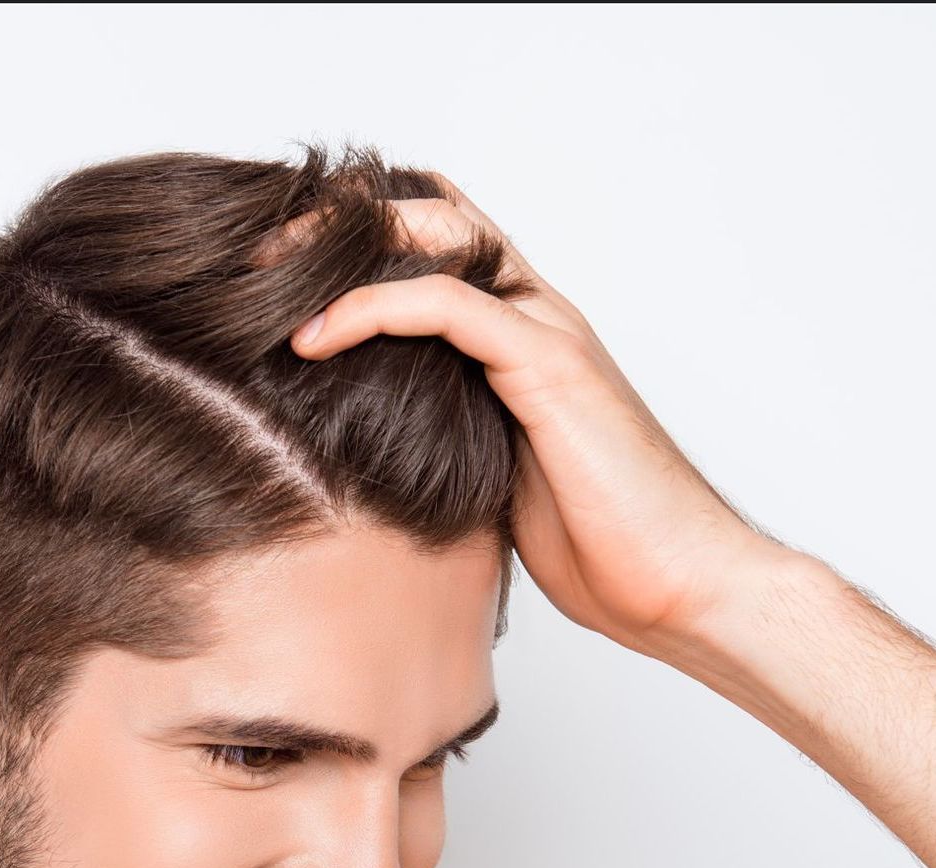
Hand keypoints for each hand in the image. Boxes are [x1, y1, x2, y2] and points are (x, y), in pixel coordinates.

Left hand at [276, 175, 793, 653]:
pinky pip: (450, 306)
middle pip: (433, 218)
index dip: (362, 243)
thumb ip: (449, 437)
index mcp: (523, 341)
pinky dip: (373, 308)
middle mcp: (537, 318)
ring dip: (343, 246)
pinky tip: (312, 338)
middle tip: (258, 255)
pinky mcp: (549, 367)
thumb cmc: (599, 545)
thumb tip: (372, 448)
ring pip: (440, 237)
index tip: (277, 276)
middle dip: (340, 221)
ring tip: (263, 274)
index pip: (440, 250)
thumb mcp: (493, 480)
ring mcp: (548, 334)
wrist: (677, 583)